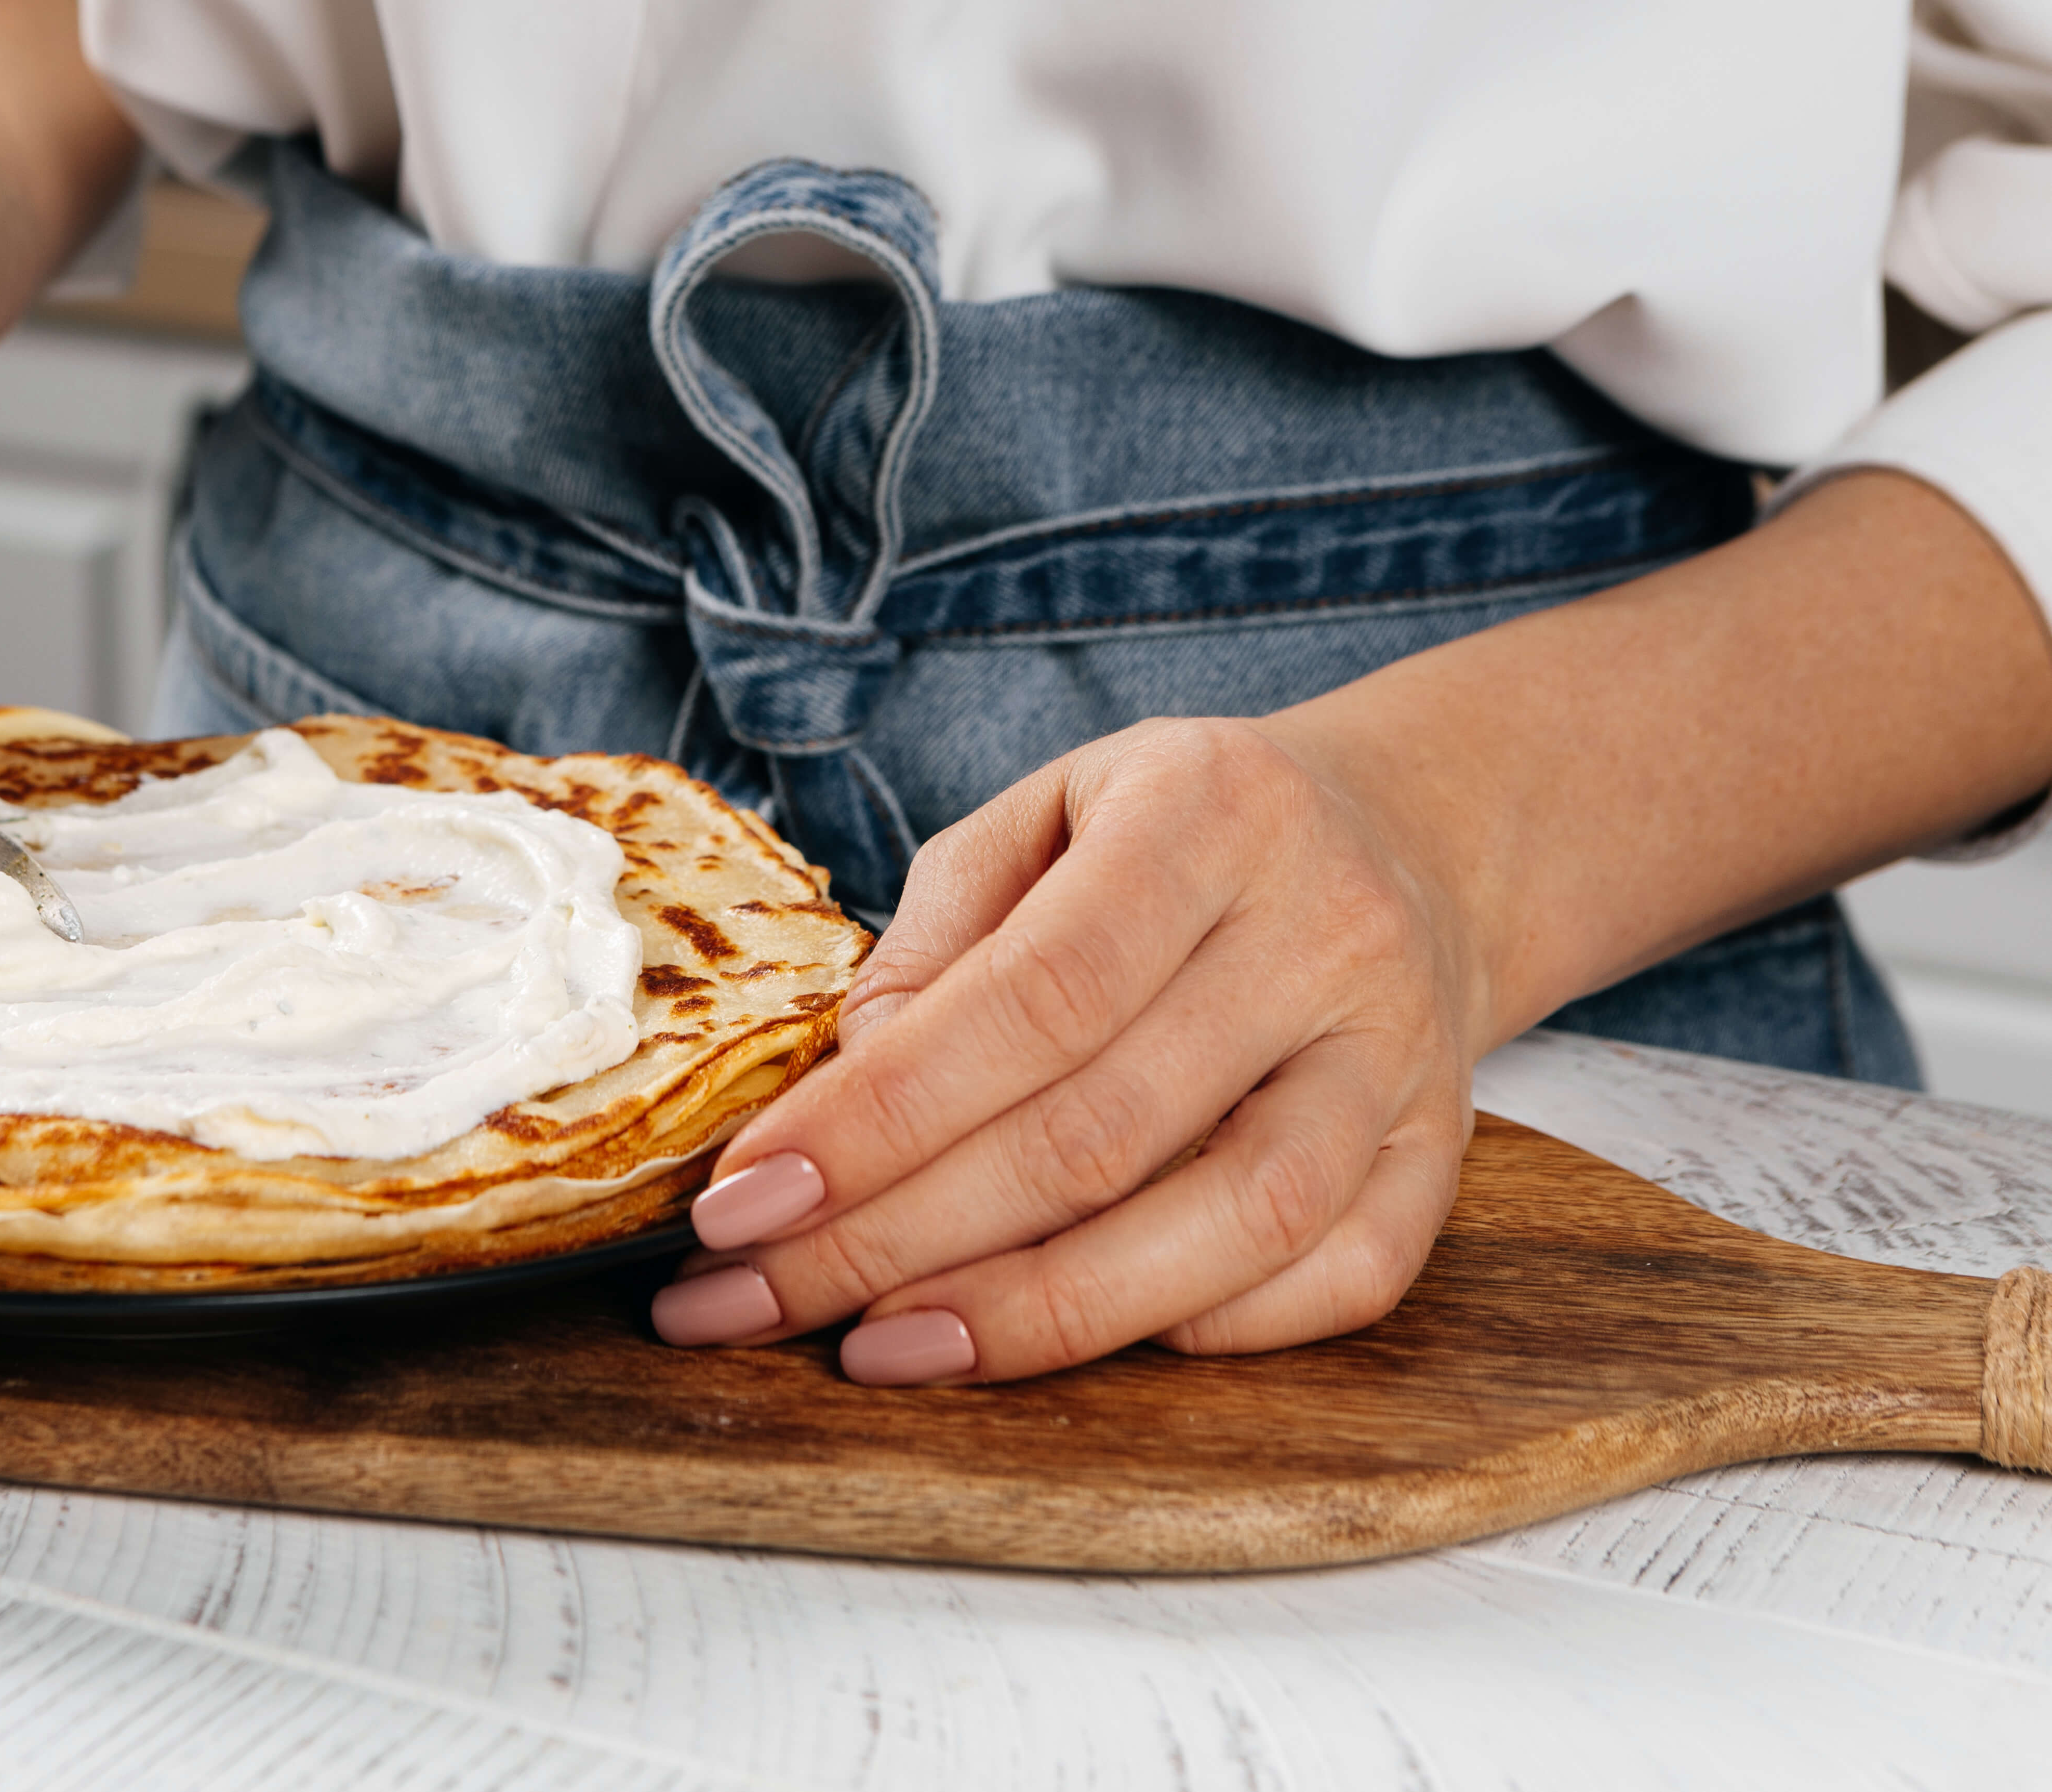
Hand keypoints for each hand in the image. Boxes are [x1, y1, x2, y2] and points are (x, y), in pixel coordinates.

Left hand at [649, 469, 2051, 1387]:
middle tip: (731, 1304)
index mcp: (1205, 826)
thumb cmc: (1200, 821)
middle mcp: (1314, 950)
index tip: (731, 1194)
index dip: (862, 1118)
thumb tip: (847, 1056)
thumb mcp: (1066, 804)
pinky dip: (1159, 1335)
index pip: (1007, 1007)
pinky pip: (1299, 1286)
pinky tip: (1015, 1354)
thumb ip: (954, 921)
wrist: (1432, 828)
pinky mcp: (1427, 1173)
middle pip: (1083, 1132)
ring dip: (1013, 1314)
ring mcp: (1394, 1074)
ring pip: (1199, 1236)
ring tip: (859, 1357)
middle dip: (888, 1230)